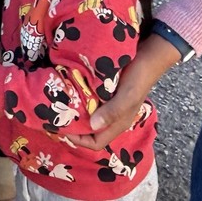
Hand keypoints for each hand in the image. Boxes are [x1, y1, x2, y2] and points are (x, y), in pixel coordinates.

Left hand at [66, 34, 179, 149]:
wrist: (146, 58)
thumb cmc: (138, 79)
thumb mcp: (127, 97)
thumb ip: (112, 111)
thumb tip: (92, 125)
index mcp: (117, 124)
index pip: (96, 143)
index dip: (78, 140)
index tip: (62, 128)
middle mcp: (111, 117)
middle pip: (89, 131)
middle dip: (73, 126)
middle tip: (55, 115)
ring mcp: (107, 105)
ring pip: (87, 115)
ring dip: (74, 111)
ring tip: (58, 103)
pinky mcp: (103, 93)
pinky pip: (88, 100)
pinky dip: (77, 98)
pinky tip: (67, 90)